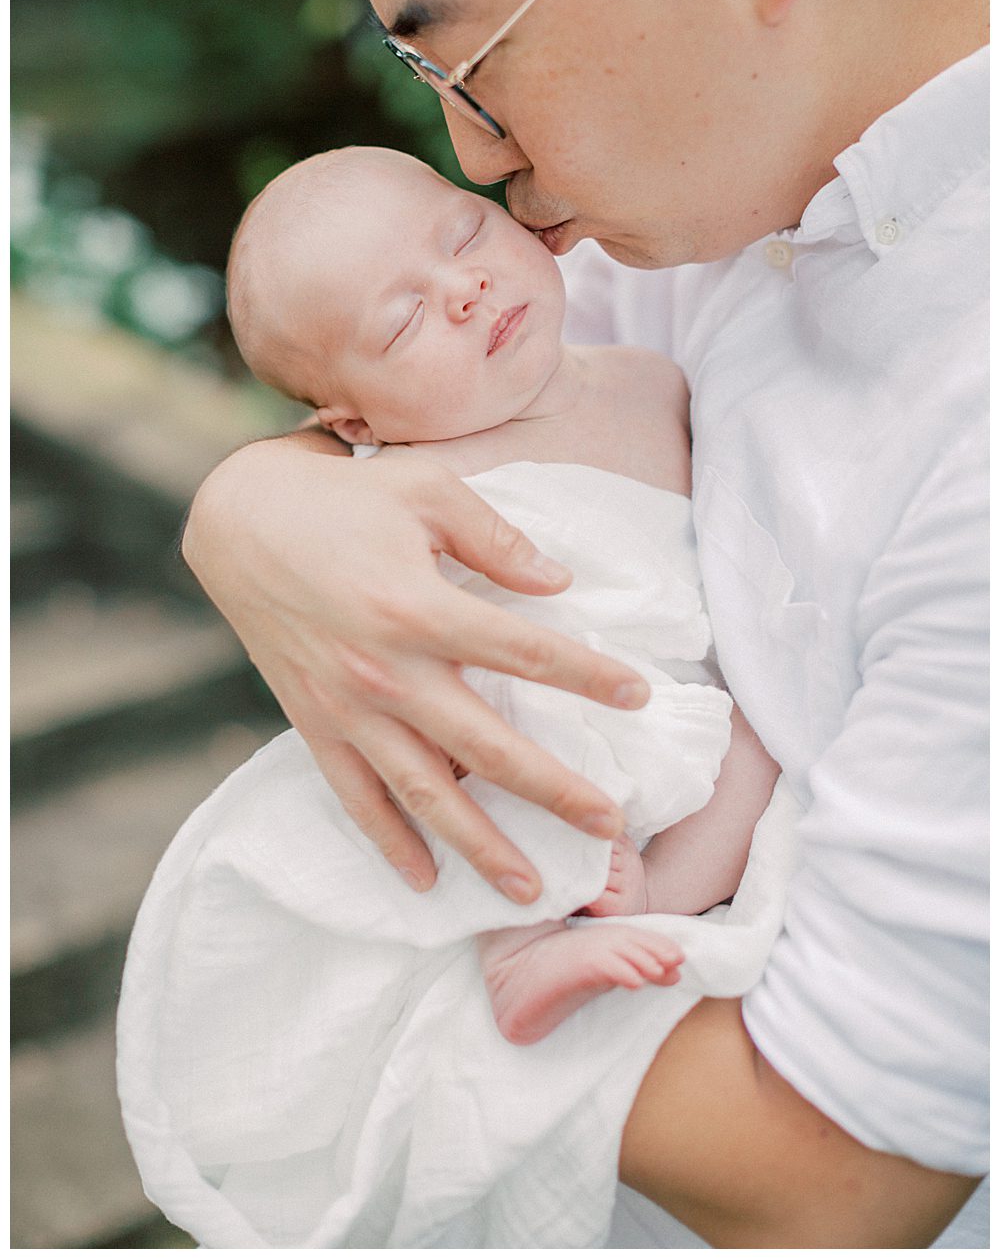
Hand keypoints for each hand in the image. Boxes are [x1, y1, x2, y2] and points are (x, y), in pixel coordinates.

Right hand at [183, 431, 647, 900]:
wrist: (243, 522)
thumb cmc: (346, 499)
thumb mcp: (427, 490)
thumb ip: (496, 539)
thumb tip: (559, 583)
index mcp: (418, 607)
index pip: (523, 653)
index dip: (588, 675)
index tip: (639, 695)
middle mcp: (385, 671)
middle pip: (486, 746)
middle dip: (553, 791)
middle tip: (609, 826)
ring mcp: (347, 708)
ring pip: (425, 792)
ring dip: (480, 845)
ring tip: (530, 890)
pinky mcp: (315, 725)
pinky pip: (356, 797)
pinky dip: (389, 842)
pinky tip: (424, 881)